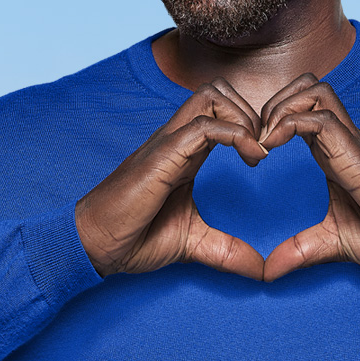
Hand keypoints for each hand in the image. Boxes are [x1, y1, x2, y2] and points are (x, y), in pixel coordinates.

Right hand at [74, 78, 266, 279]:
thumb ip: (228, 250)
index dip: (250, 122)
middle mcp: (177, 140)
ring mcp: (169, 144)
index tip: (264, 157)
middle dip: (250, 110)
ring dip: (243, 117)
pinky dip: (236, 134)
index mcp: (186, 152)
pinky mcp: (162, 156)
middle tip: (264, 148)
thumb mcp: (194, 243)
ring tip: (257, 152)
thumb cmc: (134, 237)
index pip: (220, 110)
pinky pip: (203, 126)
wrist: (95, 245)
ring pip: (211, 96)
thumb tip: (262, 270)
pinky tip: (252, 160)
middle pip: (217, 90)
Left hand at [258, 74, 359, 281]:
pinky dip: (290, 124)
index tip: (252, 153)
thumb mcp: (334, 243)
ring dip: (281, 108)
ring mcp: (352, 143)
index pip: (301, 110)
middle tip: (255, 140)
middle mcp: (343, 140)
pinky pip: (321, 120)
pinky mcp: (358, 156)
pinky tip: (272, 150)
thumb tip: (269, 272)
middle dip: (273, 102)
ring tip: (264, 142)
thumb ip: (301, 250)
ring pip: (315, 91)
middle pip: (307, 86)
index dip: (271, 119)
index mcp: (334, 153)